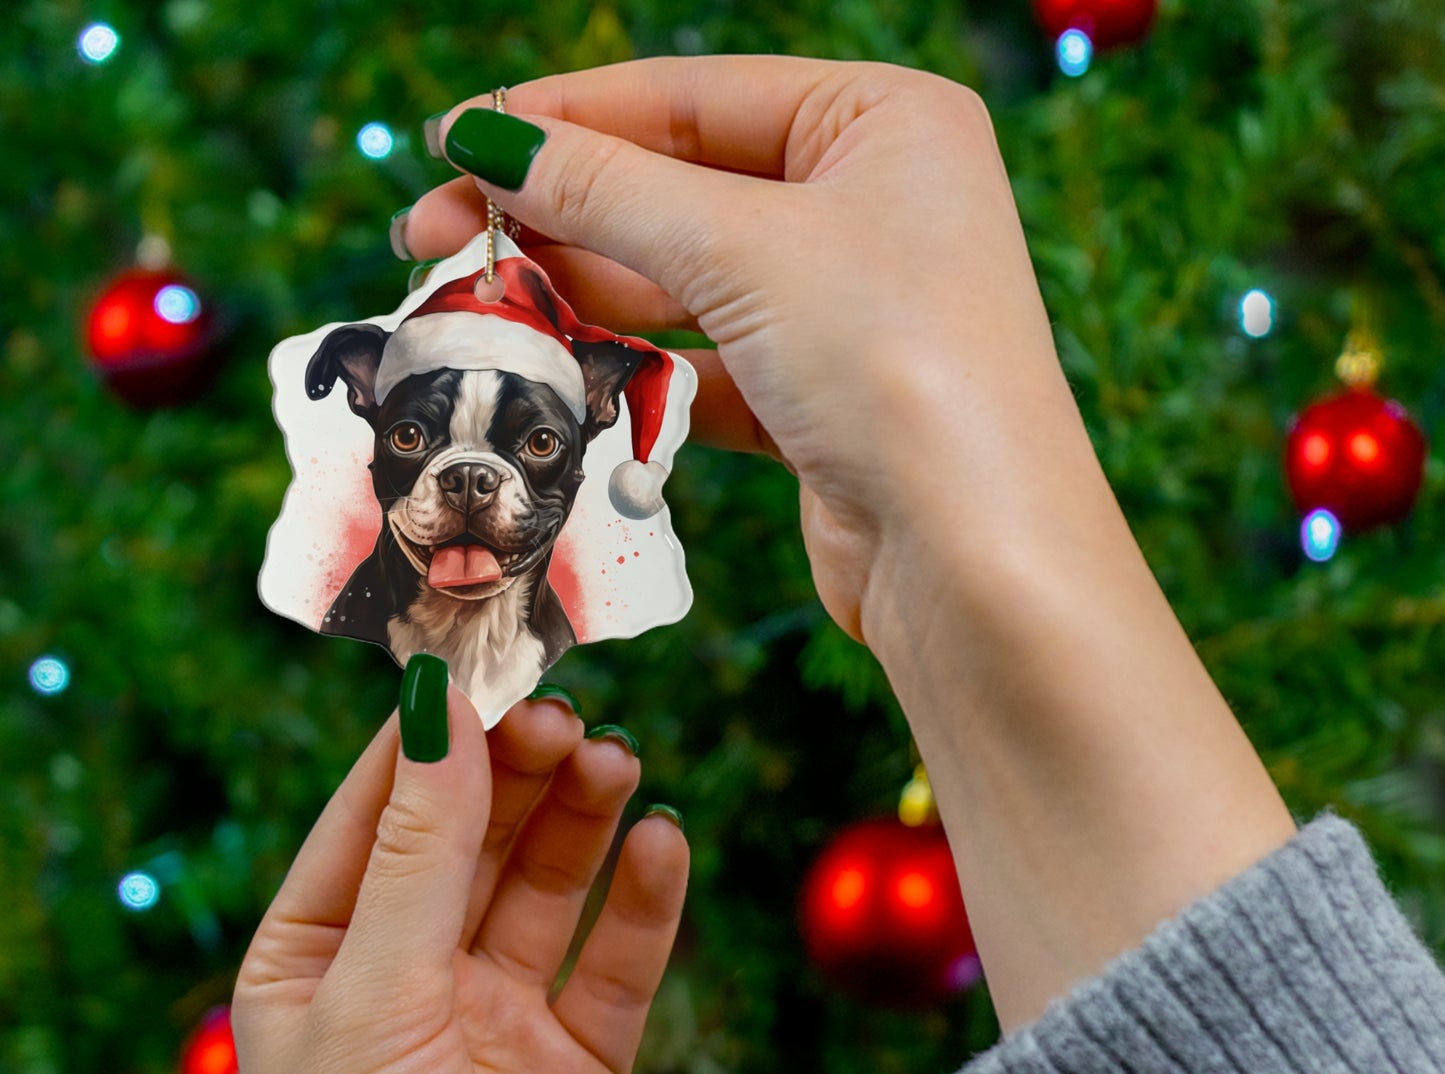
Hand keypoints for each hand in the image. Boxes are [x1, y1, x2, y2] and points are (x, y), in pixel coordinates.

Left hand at [233, 690, 687, 1073]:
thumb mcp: (374, 1000)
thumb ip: (418, 851)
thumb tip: (435, 707)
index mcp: (318, 959)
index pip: (378, 811)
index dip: (434, 736)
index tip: (490, 663)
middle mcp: (408, 980)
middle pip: (473, 837)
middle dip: (519, 772)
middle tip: (570, 717)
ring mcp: (497, 1022)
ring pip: (549, 885)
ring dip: (584, 820)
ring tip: (621, 762)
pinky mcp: (580, 1068)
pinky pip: (617, 962)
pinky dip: (644, 901)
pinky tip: (664, 843)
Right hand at [402, 56, 1095, 644]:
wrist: (972, 558)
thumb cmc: (896, 366)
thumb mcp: (743, 249)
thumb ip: (608, 189)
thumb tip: (488, 140)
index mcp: (882, 121)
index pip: (690, 97)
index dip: (563, 118)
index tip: (453, 143)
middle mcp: (870, 205)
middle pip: (678, 188)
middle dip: (557, 213)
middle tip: (432, 238)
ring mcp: (845, 308)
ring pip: (684, 283)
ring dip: (584, 293)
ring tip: (480, 306)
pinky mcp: (819, 402)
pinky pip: (707, 366)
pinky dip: (639, 370)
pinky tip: (566, 371)